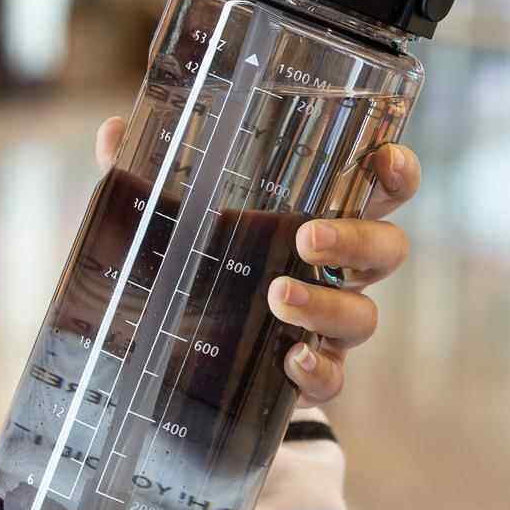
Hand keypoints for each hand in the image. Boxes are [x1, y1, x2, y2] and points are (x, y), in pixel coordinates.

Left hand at [94, 116, 420, 409]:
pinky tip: (289, 360)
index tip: (383, 159)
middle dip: (358, 239)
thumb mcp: (174, 218)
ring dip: (328, 304)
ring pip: (364, 315)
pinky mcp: (309, 375)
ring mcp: (327, 324)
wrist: (186, 356)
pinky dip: (318, 370)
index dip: (397, 171)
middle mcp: (337, 269)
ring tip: (278, 297)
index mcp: (320, 215)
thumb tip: (112, 131)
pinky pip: (333, 377)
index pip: (380, 188)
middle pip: (386, 249)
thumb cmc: (202, 264)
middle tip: (307, 235)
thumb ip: (149, 177)